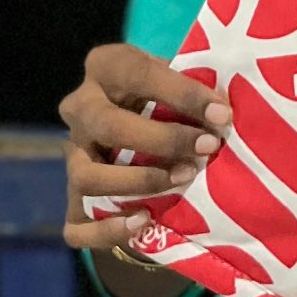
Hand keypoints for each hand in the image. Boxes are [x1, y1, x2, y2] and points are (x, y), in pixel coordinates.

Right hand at [57, 44, 228, 254]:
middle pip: (107, 125)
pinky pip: (76, 225)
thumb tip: (225, 113)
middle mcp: (80, 109)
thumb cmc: (168, 103)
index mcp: (106, 67)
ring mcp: (72, 157)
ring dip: (138, 183)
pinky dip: (109, 229)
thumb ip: (195, 92)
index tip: (222, 113)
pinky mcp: (71, 201)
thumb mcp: (177, 85)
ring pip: (87, 176)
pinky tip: (143, 221)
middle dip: (163, 139)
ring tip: (183, 180)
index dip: (183, 93)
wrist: (138, 136)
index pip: (138, 74)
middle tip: (207, 148)